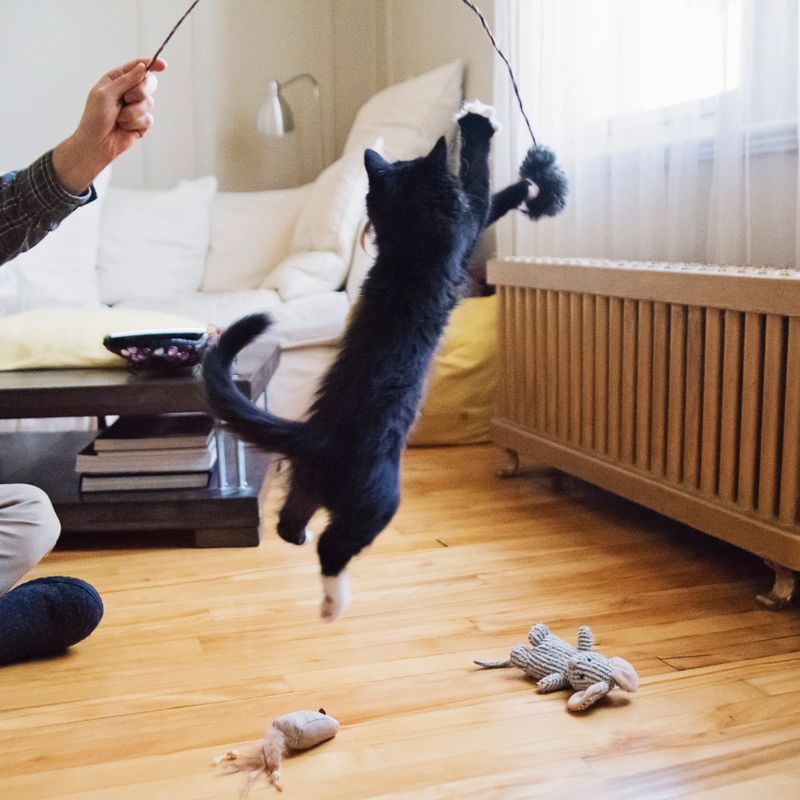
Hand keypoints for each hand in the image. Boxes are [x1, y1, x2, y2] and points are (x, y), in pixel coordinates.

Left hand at [52, 58, 166, 193]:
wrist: (96, 143)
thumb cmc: (95, 118)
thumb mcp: (106, 93)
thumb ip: (125, 80)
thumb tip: (142, 68)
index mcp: (117, 80)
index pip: (138, 68)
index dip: (151, 64)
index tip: (163, 65)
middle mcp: (128, 92)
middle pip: (148, 83)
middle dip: (140, 91)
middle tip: (128, 99)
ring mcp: (136, 107)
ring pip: (148, 103)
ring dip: (133, 112)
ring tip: (119, 119)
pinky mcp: (141, 123)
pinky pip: (148, 119)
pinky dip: (135, 124)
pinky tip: (124, 127)